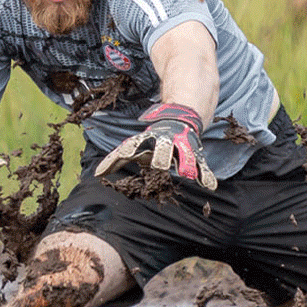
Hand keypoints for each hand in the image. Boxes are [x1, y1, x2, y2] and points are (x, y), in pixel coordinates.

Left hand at [94, 102, 216, 189]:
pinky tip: (209, 185)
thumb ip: (117, 160)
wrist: (180, 120)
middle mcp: (165, 142)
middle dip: (162, 155)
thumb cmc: (151, 141)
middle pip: (163, 149)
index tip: (121, 159)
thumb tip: (97, 174)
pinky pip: (201, 166)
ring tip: (187, 174)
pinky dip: (205, 175)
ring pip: (185, 155)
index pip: (132, 147)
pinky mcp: (195, 154)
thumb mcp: (135, 146)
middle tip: (160, 164)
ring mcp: (181, 147)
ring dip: (186, 164)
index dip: (127, 154)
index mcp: (146, 141)